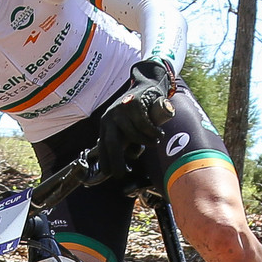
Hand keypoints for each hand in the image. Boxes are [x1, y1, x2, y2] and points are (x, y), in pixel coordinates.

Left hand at [95, 58, 173, 184]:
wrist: (147, 87)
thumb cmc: (138, 113)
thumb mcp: (127, 127)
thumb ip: (125, 141)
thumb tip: (126, 161)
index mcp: (106, 124)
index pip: (103, 145)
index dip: (105, 160)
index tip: (110, 173)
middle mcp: (110, 117)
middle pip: (111, 142)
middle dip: (116, 160)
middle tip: (122, 174)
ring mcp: (121, 109)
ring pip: (132, 134)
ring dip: (145, 142)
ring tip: (154, 143)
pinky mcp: (133, 103)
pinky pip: (144, 125)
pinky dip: (153, 132)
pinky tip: (158, 133)